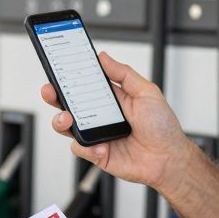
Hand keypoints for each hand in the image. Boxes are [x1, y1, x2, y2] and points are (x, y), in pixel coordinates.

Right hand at [41, 51, 194, 192]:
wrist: (169, 160)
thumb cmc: (162, 127)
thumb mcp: (146, 92)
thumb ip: (123, 74)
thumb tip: (104, 57)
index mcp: (111, 98)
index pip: (85, 84)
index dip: (70, 76)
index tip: (58, 67)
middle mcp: (100, 116)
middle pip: (69, 103)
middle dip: (54, 95)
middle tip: (50, 90)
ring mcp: (97, 135)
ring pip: (67, 126)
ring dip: (61, 121)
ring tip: (67, 118)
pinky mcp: (97, 153)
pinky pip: (80, 148)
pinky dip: (88, 147)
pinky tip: (103, 146)